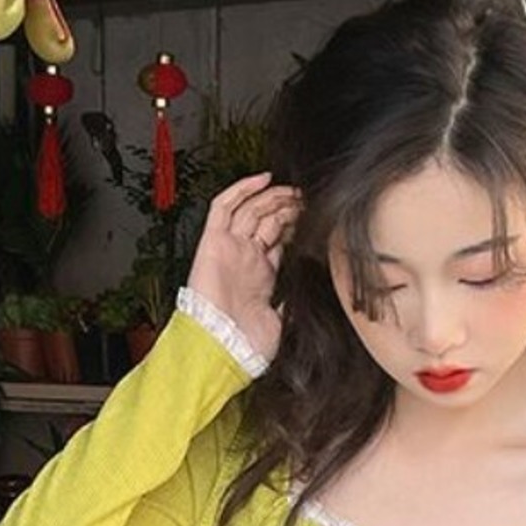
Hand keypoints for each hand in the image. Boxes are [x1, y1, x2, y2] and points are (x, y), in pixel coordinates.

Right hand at [185, 171, 300, 364]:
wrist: (221, 347)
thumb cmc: (245, 345)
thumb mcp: (281, 324)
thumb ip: (291, 307)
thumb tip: (307, 295)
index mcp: (259, 277)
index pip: (277, 239)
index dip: (294, 224)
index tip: (312, 215)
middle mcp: (243, 259)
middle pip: (265, 220)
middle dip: (286, 206)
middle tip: (304, 197)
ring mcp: (229, 249)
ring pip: (250, 209)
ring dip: (271, 196)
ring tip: (290, 189)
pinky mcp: (213, 242)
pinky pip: (223, 207)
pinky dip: (241, 189)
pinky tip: (263, 178)